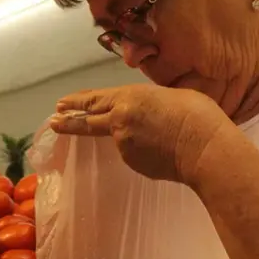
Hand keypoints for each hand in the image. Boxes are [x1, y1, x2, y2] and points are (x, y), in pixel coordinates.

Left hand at [50, 84, 234, 184]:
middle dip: (69, 121)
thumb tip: (143, 115)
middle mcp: (119, 121)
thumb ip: (147, 103)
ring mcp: (124, 145)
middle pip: (88, 122)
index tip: (60, 105)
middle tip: (53, 121)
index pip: (93, 100)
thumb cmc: (196, 115)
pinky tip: (164, 149)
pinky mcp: (134, 163)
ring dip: (128, 136)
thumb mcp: (169, 95)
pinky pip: (134, 154)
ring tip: (158, 134)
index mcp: (128, 98)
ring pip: (119, 139)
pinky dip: (143, 150)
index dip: (76, 102)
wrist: (206, 149)